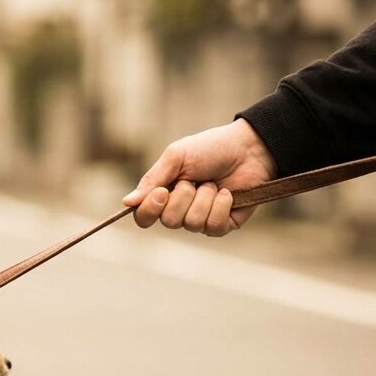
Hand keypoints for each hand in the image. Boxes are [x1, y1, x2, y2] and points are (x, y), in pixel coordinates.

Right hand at [122, 118, 278, 235]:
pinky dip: (221, 206)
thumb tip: (127, 203)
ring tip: (214, 183)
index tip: (162, 191)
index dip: (150, 209)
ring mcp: (201, 219)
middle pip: (168, 221)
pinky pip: (213, 227)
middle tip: (195, 180)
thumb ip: (152, 180)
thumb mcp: (176, 157)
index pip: (144, 217)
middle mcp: (180, 211)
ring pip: (192, 223)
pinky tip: (228, 194)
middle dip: (184, 197)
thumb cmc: (211, 148)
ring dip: (205, 198)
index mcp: (164, 195)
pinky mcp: (223, 225)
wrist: (249, 148)